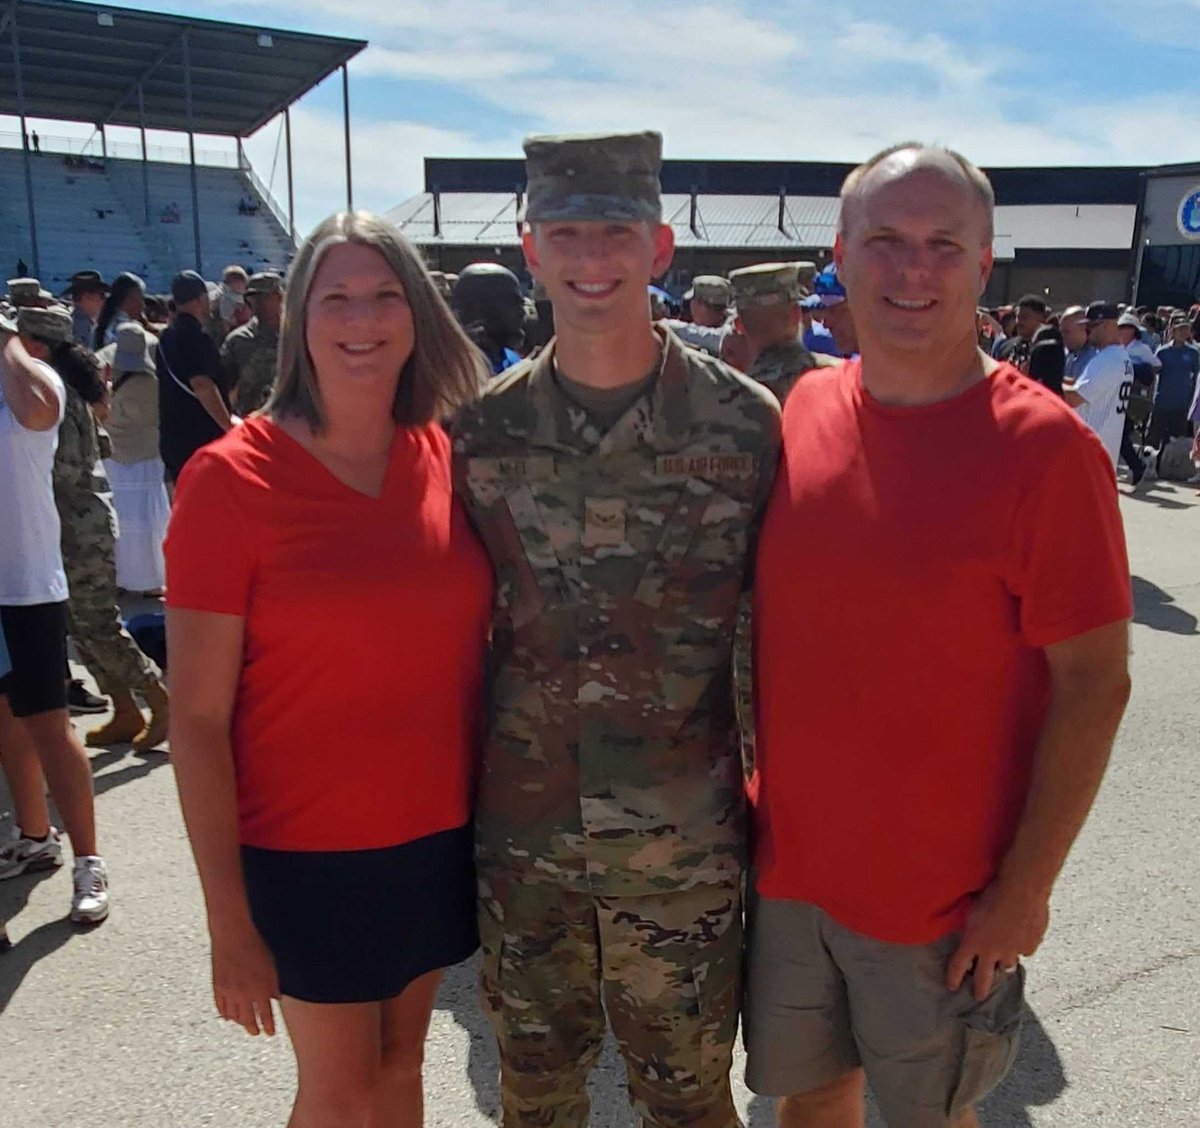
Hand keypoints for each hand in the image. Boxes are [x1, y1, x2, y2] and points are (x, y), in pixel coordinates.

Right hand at [210, 920, 278, 1035]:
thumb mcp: (271, 965)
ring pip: (234, 1016)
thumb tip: (277, 999)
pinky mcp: (217, 987)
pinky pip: (221, 1007)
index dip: (268, 1026)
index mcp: (260, 988)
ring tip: (245, 1025)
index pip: (265, 1015)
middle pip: (248, 1019)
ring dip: (240, 1023)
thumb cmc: (255, 946)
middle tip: (256, 1033)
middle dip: (253, 1028)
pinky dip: (226, 1014)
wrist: (232, 935)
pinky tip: (230, 1017)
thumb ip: (273, 985)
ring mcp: (228, 992)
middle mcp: (243, 994)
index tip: (270, 1033)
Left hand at [945, 879, 1049, 1000]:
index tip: (952, 987)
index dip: (954, 977)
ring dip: (1003, 965)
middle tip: (978, 997)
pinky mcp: (1028, 946)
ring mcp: (1011, 951)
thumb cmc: (991, 892)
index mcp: (972, 941)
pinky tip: (1023, 939)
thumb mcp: (972, 908)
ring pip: (1006, 966)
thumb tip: (972, 928)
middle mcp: (991, 951)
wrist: (1020, 891)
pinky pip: (1025, 950)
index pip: (958, 965)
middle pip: (983, 977)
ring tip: (1003, 967)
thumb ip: (972, 924)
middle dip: (980, 989)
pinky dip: (1023, 946)